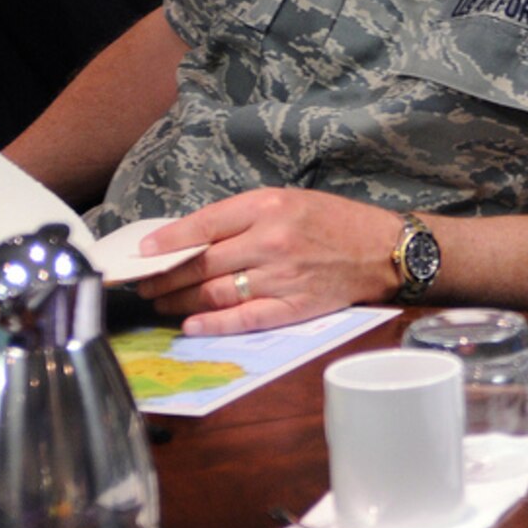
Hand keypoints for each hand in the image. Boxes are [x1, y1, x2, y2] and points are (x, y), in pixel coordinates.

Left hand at [132, 188, 403, 334]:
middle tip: (145, 285)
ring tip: (162, 303)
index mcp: (269, 206)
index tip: (142, 253)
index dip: (166, 242)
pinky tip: (191, 326)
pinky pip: (245, 318)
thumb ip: (242, 218)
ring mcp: (283, 277)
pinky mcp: (295, 306)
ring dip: (180, 302)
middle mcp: (272, 241)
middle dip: (165, 277)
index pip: (203, 226)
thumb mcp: (288, 201)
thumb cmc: (335, 222)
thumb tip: (190, 239)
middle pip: (201, 264)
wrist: (385, 249)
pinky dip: (214, 325)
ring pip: (215, 293)